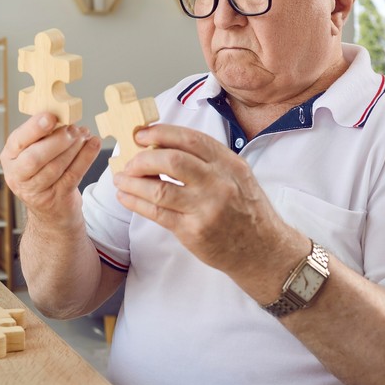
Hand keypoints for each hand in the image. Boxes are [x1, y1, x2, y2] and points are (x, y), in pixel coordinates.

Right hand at [0, 113, 101, 229]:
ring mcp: (34, 191)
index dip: (34, 128)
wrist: (51, 211)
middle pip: (35, 158)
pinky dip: (86, 158)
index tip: (51, 117)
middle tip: (73, 129)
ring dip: (74, 148)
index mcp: (10, 157)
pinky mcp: (55, 199)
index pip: (18, 141)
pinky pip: (72, 175)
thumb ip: (44, 135)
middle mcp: (17, 175)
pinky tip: (94, 144)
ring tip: (85, 134)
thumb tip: (64, 115)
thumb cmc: (43, 172)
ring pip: (55, 167)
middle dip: (57, 141)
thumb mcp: (36, 152)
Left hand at [113, 124, 306, 297]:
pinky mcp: (194, 232)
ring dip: (134, 182)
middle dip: (143, 158)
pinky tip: (126, 197)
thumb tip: (166, 145)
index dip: (162, 133)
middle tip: (130, 161)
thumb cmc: (247, 210)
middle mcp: (219, 183)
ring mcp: (207, 208)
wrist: (263, 251)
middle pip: (172, 160)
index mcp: (229, 163)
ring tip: (121, 179)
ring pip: (160, 189)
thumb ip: (208, 160)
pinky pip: (158, 214)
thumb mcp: (238, 175)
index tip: (142, 134)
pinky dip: (136, 203)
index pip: (191, 139)